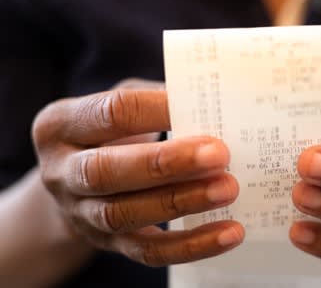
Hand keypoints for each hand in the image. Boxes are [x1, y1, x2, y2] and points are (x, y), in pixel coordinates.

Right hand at [32, 79, 243, 266]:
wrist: (79, 184)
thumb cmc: (110, 135)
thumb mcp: (118, 106)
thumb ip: (152, 100)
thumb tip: (208, 104)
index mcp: (59, 127)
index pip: (110, 113)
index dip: (157, 110)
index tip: (203, 106)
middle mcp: (61, 173)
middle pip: (106, 171)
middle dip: (166, 163)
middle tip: (218, 154)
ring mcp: (82, 214)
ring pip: (126, 214)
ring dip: (182, 201)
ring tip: (227, 189)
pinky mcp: (109, 243)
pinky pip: (149, 252)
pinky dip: (192, 245)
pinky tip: (229, 232)